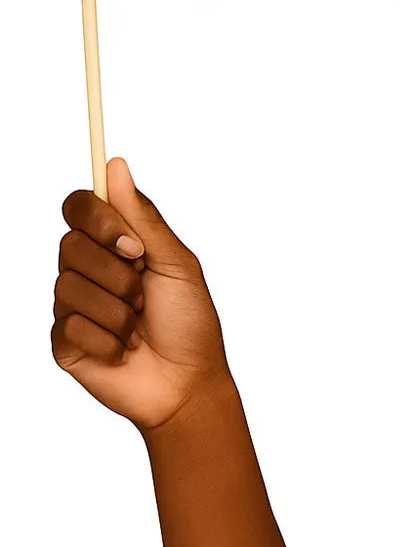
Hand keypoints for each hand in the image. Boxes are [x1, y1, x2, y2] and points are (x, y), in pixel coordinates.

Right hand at [52, 158, 229, 430]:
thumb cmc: (190, 319)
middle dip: (116, 273)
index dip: (97, 219)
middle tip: (144, 294)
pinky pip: (68, 326)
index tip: (132, 245)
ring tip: (138, 326)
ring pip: (68, 287)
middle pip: (70, 245)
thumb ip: (142, 218)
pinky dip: (106, 340)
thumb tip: (116, 164)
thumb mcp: (175, 263)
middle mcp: (89, 268)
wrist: (187, 382)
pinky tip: (124, 351)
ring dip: (116, 310)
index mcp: (117, 243)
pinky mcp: (64, 342)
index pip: (79, 207)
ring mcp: (72, 305)